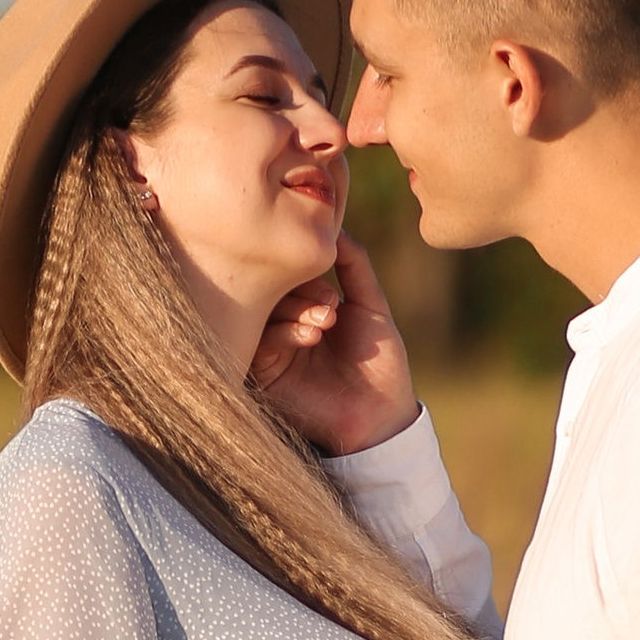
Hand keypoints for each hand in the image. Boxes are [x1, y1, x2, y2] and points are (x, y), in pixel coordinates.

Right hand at [248, 233, 418, 458]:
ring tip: (325, 323)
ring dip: (295, 309)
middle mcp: (285, 322)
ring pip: (264, 310)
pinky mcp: (263, 372)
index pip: (291, 272)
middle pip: (273, 287)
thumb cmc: (379, 361)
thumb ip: (354, 263)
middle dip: (301, 290)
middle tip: (331, 306)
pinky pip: (259, 339)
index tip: (337, 292)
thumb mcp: (370, 304)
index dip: (308, 272)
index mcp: (306, 305)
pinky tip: (310, 337)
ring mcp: (272, 346)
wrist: (379, 414)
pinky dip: (283, 331)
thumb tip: (336, 225)